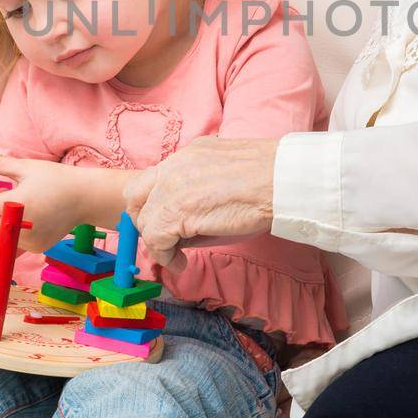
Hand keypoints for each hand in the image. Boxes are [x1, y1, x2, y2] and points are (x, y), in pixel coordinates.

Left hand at [0, 148, 99, 253]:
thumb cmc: (57, 178)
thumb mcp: (27, 167)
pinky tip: (27, 213)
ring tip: (13, 201)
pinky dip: (13, 227)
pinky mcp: (36, 247)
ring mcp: (29, 240)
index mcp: (17, 203)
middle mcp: (22, 226)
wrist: (86, 198)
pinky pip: (13, 239)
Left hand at [122, 137, 278, 268]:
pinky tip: (181, 263)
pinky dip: (165, 256)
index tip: (168, 224)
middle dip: (145, 221)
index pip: (152, 179)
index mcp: (189, 154)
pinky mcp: (175, 210)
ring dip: (158, 242)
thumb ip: (200, 193)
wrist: (283, 181)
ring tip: (178, 256)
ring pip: (144, 220)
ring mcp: (171, 186)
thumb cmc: (269, 182)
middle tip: (165, 240)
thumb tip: (184, 228)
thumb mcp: (226, 178)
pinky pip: (155, 238)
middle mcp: (174, 166)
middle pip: (135, 195)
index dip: (154, 204)